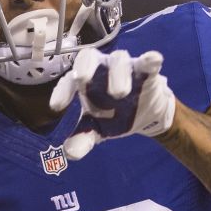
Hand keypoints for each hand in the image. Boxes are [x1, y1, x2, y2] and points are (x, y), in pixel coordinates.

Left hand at [48, 48, 175, 159]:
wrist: (143, 115)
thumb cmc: (113, 115)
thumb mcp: (96, 129)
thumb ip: (83, 138)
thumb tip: (70, 153)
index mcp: (84, 83)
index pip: (68, 82)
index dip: (62, 92)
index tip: (57, 107)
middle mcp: (100, 69)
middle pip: (89, 57)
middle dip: (85, 66)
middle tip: (82, 79)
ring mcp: (123, 67)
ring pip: (119, 60)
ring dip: (118, 74)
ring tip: (119, 93)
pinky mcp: (145, 70)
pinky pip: (148, 62)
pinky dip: (150, 60)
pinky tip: (154, 60)